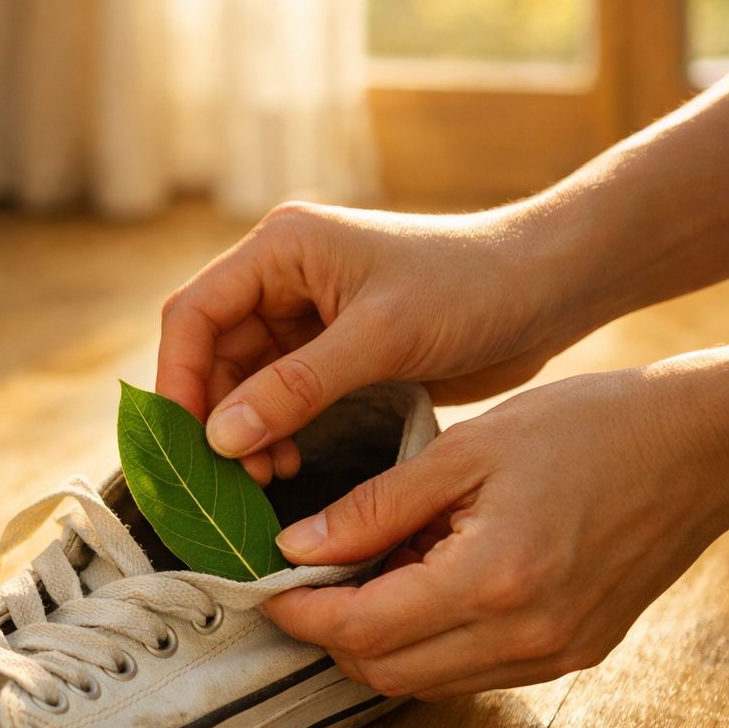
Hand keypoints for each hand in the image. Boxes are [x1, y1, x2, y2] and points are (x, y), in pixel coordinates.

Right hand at [157, 201, 593, 481]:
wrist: (550, 289)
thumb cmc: (473, 290)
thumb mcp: (381, 338)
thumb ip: (296, 388)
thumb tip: (220, 438)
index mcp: (282, 249)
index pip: (194, 313)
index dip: (179, 378)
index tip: (187, 443)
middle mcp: (283, 278)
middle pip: (210, 353)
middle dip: (213, 416)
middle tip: (227, 478)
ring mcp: (305, 316)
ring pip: (241, 382)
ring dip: (244, 432)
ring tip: (267, 478)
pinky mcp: (332, 352)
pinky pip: (279, 398)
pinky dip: (274, 433)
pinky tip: (290, 464)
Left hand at [262, 356, 728, 698]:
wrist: (697, 448)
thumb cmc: (586, 428)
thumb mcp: (465, 449)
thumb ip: (375, 506)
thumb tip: (297, 546)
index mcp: (492, 580)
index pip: (362, 630)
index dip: (300, 613)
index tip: (265, 586)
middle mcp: (524, 637)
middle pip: (386, 673)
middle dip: (330, 635)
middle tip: (302, 581)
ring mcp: (552, 655)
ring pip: (426, 683)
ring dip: (377, 643)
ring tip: (361, 575)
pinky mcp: (571, 655)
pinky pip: (471, 672)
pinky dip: (427, 643)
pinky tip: (420, 584)